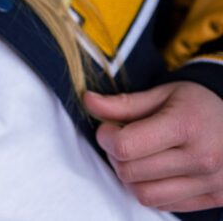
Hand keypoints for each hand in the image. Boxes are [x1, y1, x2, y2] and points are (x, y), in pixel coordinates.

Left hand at [84, 81, 222, 211]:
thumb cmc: (198, 103)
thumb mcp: (163, 94)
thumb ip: (124, 103)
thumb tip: (87, 101)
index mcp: (185, 126)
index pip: (126, 146)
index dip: (106, 137)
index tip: (107, 128)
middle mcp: (201, 158)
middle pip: (130, 172)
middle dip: (114, 155)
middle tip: (120, 140)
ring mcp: (211, 182)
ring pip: (144, 194)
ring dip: (130, 177)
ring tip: (137, 157)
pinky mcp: (215, 198)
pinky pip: (165, 204)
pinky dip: (151, 190)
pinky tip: (155, 171)